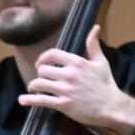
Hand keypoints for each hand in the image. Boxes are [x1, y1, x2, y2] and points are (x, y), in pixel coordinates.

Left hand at [18, 25, 134, 134]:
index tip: (40, 64)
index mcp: (76, 62)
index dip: (42, 58)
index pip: (52, 54)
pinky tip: (22, 100)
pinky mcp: (64, 104)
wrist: (112, 107)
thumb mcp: (101, 62)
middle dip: (40, 74)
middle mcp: (69, 74)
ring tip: (32, 89)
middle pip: (43, 70)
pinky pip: (42, 100)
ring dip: (33, 86)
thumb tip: (95, 27)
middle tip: (40, 79)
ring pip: (40, 84)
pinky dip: (29, 100)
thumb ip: (93, 45)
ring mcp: (65, 90)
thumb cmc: (107, 85)